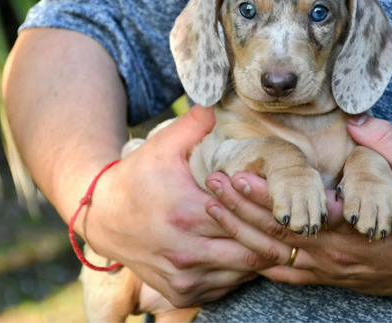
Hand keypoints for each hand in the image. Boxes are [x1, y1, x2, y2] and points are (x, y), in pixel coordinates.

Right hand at [83, 105, 268, 309]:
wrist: (104, 216)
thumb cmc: (137, 178)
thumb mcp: (162, 146)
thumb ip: (194, 123)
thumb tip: (218, 98)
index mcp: (188, 213)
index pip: (248, 218)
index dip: (268, 209)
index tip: (281, 199)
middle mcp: (187, 252)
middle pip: (252, 251)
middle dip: (272, 237)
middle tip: (287, 222)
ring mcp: (183, 276)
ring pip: (242, 274)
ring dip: (258, 256)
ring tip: (270, 236)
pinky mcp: (179, 292)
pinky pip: (224, 288)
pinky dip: (237, 273)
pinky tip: (241, 252)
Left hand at [205, 115, 391, 313]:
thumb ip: (384, 141)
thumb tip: (353, 119)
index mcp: (348, 220)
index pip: (297, 208)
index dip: (264, 193)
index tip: (237, 175)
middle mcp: (330, 247)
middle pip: (274, 229)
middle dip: (239, 206)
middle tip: (211, 184)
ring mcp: (326, 266)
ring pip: (273, 253)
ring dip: (240, 230)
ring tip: (213, 208)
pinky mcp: (328, 276)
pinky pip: (286, 274)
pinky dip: (259, 262)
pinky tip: (238, 247)